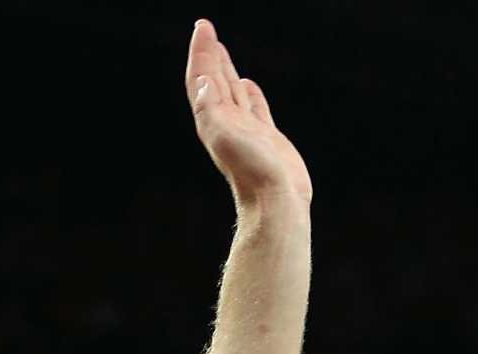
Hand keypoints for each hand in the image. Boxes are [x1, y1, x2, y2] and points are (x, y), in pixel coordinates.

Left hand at [186, 20, 310, 206]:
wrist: (275, 201)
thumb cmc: (252, 172)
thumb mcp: (225, 136)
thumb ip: (211, 108)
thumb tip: (203, 82)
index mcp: (213, 119)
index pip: (202, 77)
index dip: (201, 52)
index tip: (203, 28)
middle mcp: (226, 122)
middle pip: (213, 80)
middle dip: (209, 54)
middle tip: (206, 29)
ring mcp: (246, 129)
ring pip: (232, 91)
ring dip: (225, 69)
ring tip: (221, 50)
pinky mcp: (266, 137)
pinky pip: (254, 107)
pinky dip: (249, 92)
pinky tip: (248, 84)